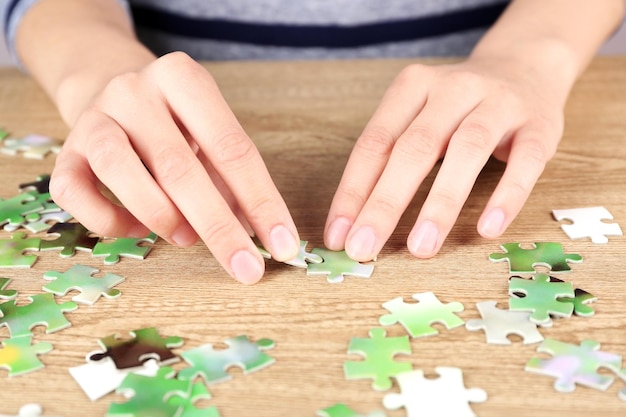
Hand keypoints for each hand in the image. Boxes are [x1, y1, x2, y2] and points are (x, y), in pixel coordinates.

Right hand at [50, 52, 299, 283]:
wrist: (107, 89)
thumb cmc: (174, 125)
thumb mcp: (208, 136)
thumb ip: (230, 180)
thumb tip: (260, 237)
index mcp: (183, 78)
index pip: (232, 147)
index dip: (262, 202)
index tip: (284, 246)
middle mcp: (134, 90)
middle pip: (180, 166)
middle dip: (219, 226)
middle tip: (247, 269)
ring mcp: (94, 118)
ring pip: (121, 171)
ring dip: (161, 217)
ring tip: (186, 238)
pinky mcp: (64, 151)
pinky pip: (75, 193)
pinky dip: (109, 221)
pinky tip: (135, 229)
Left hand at [324, 56, 564, 260]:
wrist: (525, 66)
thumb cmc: (457, 107)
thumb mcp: (418, 116)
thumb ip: (390, 158)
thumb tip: (353, 221)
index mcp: (412, 87)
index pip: (375, 143)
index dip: (353, 191)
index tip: (338, 235)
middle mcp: (453, 89)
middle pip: (414, 148)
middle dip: (385, 203)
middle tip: (364, 248)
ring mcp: (499, 103)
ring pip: (467, 150)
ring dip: (440, 203)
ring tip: (420, 248)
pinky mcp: (539, 125)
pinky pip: (525, 161)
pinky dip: (506, 195)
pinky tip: (488, 228)